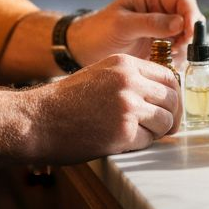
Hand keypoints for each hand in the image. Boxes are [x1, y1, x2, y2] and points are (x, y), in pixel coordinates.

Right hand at [25, 54, 180, 162]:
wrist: (36, 121)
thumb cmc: (64, 102)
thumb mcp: (99, 75)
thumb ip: (128, 80)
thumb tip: (158, 94)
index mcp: (125, 64)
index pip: (168, 76)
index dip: (172, 95)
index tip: (169, 108)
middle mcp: (130, 81)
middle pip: (172, 99)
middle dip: (171, 116)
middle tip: (165, 128)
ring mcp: (128, 106)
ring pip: (165, 121)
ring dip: (157, 132)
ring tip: (139, 135)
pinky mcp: (123, 132)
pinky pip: (148, 140)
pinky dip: (140, 145)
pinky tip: (122, 142)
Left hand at [67, 0, 203, 67]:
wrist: (83, 50)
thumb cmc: (98, 31)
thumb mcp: (122, 24)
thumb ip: (150, 22)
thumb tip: (180, 22)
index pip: (183, 0)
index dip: (191, 14)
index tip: (190, 33)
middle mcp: (161, 11)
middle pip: (189, 19)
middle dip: (188, 35)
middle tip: (178, 49)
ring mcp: (162, 31)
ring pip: (186, 38)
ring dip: (182, 50)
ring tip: (166, 58)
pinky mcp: (160, 48)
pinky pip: (177, 53)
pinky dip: (175, 60)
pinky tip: (163, 65)